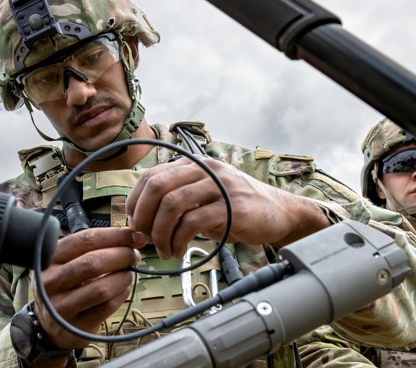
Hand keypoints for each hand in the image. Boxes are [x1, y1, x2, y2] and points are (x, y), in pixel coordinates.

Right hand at [32, 227, 145, 349]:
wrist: (51, 325)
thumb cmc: (67, 286)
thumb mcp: (70, 262)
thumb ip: (96, 247)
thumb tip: (134, 236)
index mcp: (48, 259)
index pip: (84, 240)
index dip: (114, 235)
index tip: (135, 236)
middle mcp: (49, 282)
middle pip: (92, 263)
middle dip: (121, 255)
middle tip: (134, 256)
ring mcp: (60, 307)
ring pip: (101, 288)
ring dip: (123, 277)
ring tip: (128, 274)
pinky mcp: (75, 327)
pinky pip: (106, 307)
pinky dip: (121, 295)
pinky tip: (123, 290)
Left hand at [126, 156, 327, 258]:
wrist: (281, 213)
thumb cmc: (239, 208)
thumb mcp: (207, 194)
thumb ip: (180, 197)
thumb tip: (143, 218)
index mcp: (196, 164)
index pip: (151, 175)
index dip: (135, 201)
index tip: (134, 223)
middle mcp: (206, 170)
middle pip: (157, 186)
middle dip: (143, 217)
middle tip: (144, 239)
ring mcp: (220, 187)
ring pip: (172, 204)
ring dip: (160, 233)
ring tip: (163, 250)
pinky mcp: (232, 208)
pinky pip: (193, 222)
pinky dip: (178, 240)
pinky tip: (178, 251)